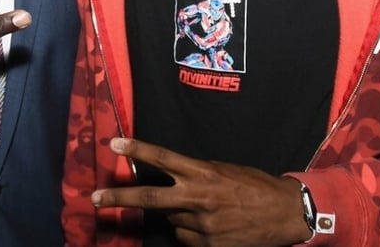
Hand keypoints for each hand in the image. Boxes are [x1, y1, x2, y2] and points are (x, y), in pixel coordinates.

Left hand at [91, 137, 310, 246]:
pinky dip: (191, 233)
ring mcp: (202, 226)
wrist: (286, 214)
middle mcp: (198, 198)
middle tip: (94, 199)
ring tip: (206, 212)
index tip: (113, 143)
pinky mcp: (209, 246)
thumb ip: (194, 176)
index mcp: (203, 173)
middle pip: (149, 199)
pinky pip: (186, 239)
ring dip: (178, 217)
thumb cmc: (254, 185)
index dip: (137, 150)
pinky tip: (212, 227)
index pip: (163, 158)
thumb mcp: (223, 170)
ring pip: (171, 222)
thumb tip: (168, 184)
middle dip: (118, 198)